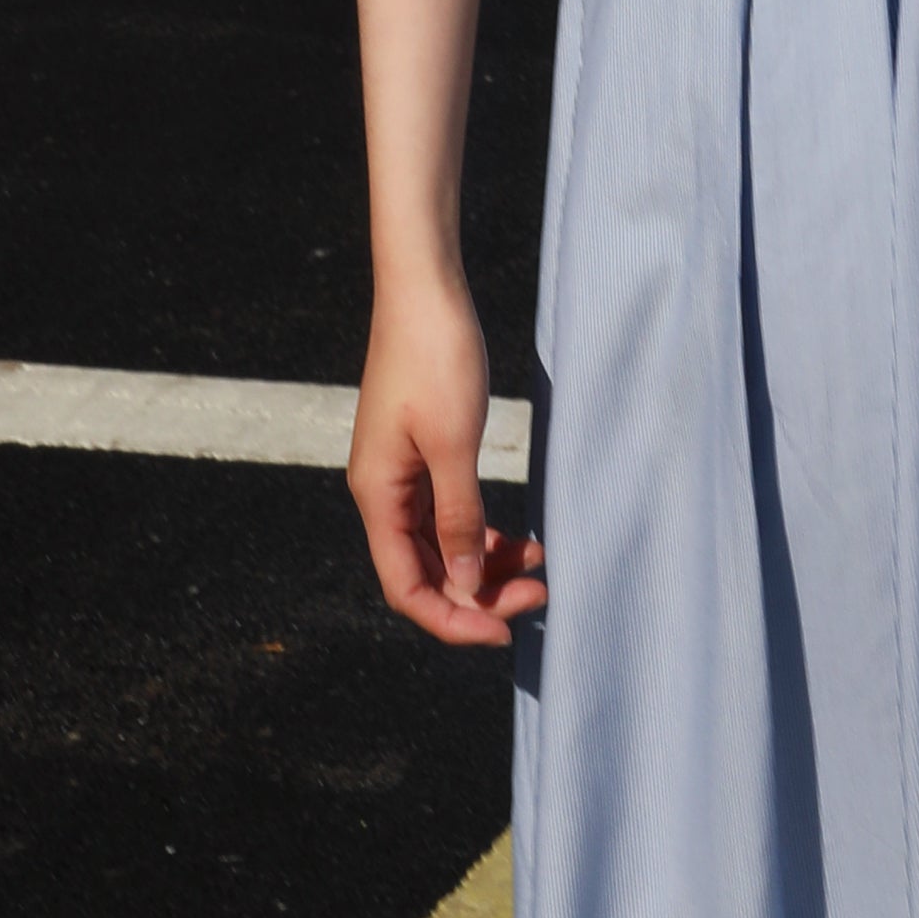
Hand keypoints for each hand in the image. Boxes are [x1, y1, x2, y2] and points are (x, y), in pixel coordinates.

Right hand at [349, 274, 544, 648]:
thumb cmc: (435, 356)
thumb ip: (458, 519)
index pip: (408, 587)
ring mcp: (402, 471)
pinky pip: (449, 512)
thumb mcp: (454, 444)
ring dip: (487, 564)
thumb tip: (466, 585)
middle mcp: (383, 491)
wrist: (424, 286)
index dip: (453, 620)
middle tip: (539, 596)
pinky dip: (483, 530)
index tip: (504, 631)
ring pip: (441, 544)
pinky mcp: (422, 452)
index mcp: (378, 495)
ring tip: (539, 568)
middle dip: (481, 594)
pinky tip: (521, 536)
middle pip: (426, 571)